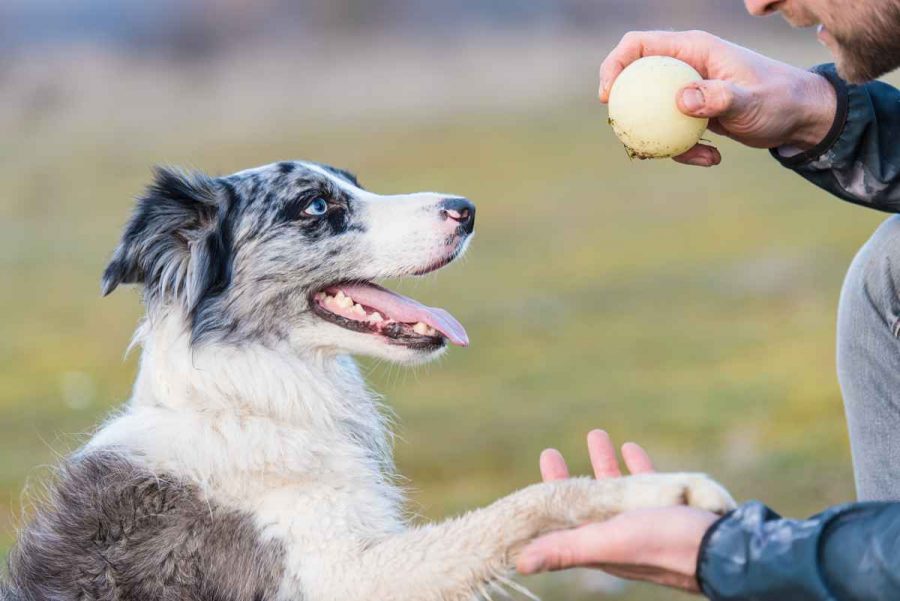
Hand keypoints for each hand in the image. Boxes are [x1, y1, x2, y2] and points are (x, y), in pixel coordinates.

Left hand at [516, 430, 720, 593]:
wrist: (726, 551)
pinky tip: (631, 447)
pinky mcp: (670, 509)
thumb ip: (566, 549)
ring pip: (616, 487)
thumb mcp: (609, 543)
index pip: (563, 518)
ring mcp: (645, 520)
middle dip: (569, 476)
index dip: (547, 495)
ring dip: (604, 462)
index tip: (535, 472)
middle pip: (585, 501)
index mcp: (600, 542)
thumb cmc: (666, 546)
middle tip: (551, 451)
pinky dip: (637, 465)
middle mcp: (619, 532)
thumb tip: (518, 562)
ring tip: (595, 434)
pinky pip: (649, 483)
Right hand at [600, 30, 836, 165]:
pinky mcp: (693, 113)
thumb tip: (681, 100)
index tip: (609, 96)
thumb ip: (719, 98)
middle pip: (635, 79)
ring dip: (658, 139)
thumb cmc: (780, 100)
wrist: (801, 117)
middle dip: (627, 110)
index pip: (639, 45)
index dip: (615, 65)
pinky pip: (670, 132)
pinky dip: (682, 150)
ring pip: (649, 111)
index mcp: (693, 49)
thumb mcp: (751, 100)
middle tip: (629, 135)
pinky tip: (711, 159)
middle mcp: (685, 66)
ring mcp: (687, 90)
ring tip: (693, 155)